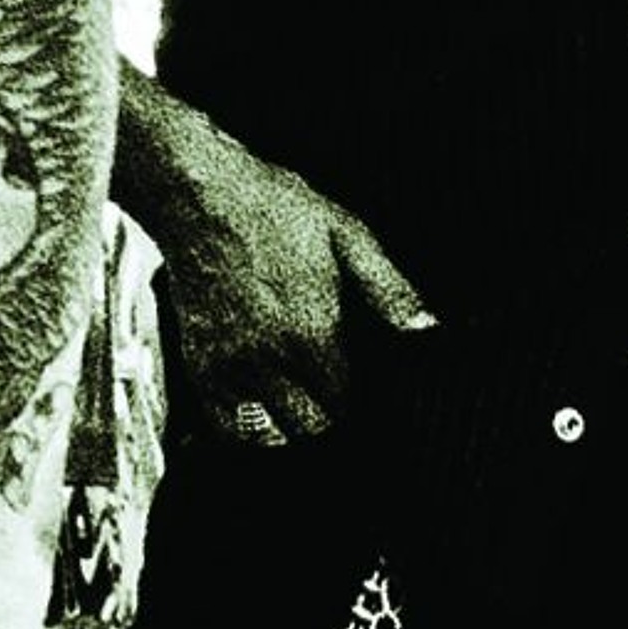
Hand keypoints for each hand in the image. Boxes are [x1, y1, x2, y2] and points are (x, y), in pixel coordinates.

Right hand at [154, 119, 434, 444]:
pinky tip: (263, 413)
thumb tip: (432, 333)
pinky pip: (225, 426)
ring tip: (301, 411)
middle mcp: (269, 360)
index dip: (361, 408)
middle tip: (334, 401)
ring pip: (269, 436)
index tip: (364, 395)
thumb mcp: (345, 233)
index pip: (348, 409)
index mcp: (312, 335)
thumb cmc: (272, 207)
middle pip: (311, 431)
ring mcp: (229, 364)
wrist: (195, 191)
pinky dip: (246, 431)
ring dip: (290, 430)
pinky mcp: (199, 363)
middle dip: (328, 422)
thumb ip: (390, 289)